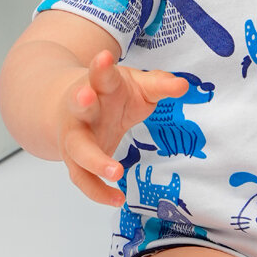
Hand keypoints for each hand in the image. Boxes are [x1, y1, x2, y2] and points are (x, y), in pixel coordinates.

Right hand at [58, 50, 187, 204]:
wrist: (72, 106)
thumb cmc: (110, 94)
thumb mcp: (135, 85)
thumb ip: (158, 85)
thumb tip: (183, 86)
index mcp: (99, 86)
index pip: (101, 74)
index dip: (101, 67)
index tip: (104, 57)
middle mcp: (81, 109)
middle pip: (78, 105)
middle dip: (81, 101)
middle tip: (85, 96)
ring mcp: (74, 135)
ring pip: (77, 148)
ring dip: (93, 160)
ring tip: (116, 172)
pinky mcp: (74, 159)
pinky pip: (82, 178)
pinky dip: (97, 191)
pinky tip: (117, 199)